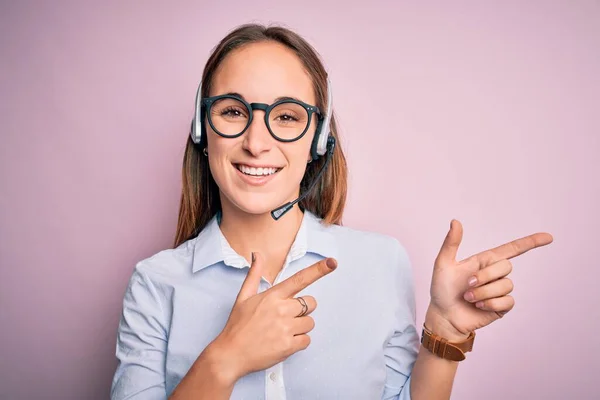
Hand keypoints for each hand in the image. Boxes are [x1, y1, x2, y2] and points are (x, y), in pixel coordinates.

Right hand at [210, 252, 337, 382]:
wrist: (231, 354)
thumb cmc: (237, 325)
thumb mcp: (244, 296)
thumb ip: (255, 274)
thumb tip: (257, 254)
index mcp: (272, 296)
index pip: (300, 279)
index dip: (318, 270)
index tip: (332, 263)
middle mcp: (281, 310)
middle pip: (310, 303)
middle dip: (302, 309)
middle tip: (285, 317)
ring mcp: (286, 328)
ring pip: (310, 323)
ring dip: (301, 327)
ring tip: (282, 331)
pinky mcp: (288, 346)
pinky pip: (307, 340)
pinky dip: (299, 342)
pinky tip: (284, 342)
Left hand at [425, 220, 552, 339]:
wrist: (443, 316)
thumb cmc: (441, 290)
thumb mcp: (443, 264)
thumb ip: (451, 243)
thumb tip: (455, 221)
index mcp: (484, 261)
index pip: (511, 249)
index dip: (530, 242)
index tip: (548, 237)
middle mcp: (494, 274)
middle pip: (506, 266)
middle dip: (485, 276)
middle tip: (467, 284)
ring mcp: (499, 290)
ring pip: (506, 285)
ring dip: (484, 292)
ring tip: (469, 298)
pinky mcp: (502, 306)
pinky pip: (508, 301)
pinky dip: (491, 303)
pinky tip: (479, 306)